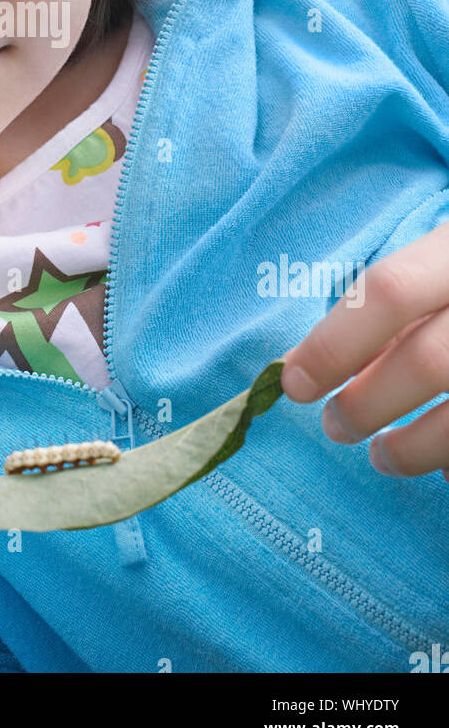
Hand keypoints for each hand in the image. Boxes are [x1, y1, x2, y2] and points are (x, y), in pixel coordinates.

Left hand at [280, 219, 448, 480]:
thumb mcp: (442, 261)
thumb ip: (395, 305)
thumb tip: (309, 369)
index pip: (390, 292)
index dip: (333, 343)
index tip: (293, 383)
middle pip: (428, 362)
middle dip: (367, 404)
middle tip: (335, 425)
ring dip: (412, 449)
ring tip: (382, 455)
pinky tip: (444, 466)